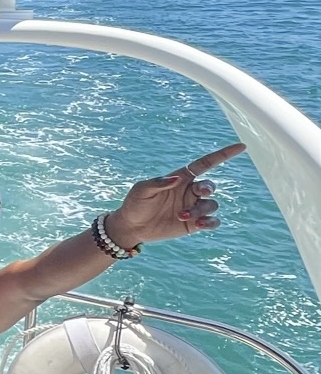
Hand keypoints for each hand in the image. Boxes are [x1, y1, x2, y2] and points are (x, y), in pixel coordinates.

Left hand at [106, 143, 243, 249]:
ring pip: (211, 205)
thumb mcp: (142, 190)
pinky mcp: (194, 224)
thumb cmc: (135, 204)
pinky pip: (213, 221)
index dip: (223, 155)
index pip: (207, 164)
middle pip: (210, 186)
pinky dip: (211, 222)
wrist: (132, 227)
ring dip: (200, 210)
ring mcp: (193, 207)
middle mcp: (190, 191)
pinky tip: (200, 224)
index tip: (240, 147)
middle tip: (198, 193)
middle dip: (208, 188)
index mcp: (181, 177)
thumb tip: (176, 179)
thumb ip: (158, 183)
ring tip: (182, 216)